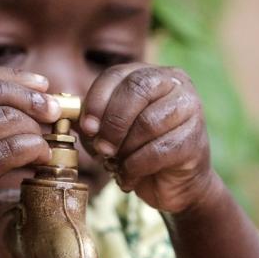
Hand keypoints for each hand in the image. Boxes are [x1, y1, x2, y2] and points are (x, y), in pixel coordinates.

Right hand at [0, 66, 59, 242]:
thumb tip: (36, 92)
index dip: (17, 79)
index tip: (43, 86)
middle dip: (32, 100)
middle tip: (53, 112)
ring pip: (8, 120)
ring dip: (35, 130)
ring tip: (44, 142)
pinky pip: (14, 149)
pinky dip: (35, 150)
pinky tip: (41, 158)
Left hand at [79, 63, 214, 212]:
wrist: (172, 183)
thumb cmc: (137, 151)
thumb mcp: (108, 131)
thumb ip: (90, 119)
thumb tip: (63, 111)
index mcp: (150, 74)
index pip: (117, 75)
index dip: (97, 100)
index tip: (87, 128)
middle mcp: (174, 83)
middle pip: (136, 91)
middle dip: (112, 123)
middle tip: (102, 148)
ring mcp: (190, 109)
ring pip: (148, 123)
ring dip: (125, 149)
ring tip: (118, 163)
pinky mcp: (194, 139)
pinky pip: (158, 150)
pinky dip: (137, 166)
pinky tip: (130, 175)